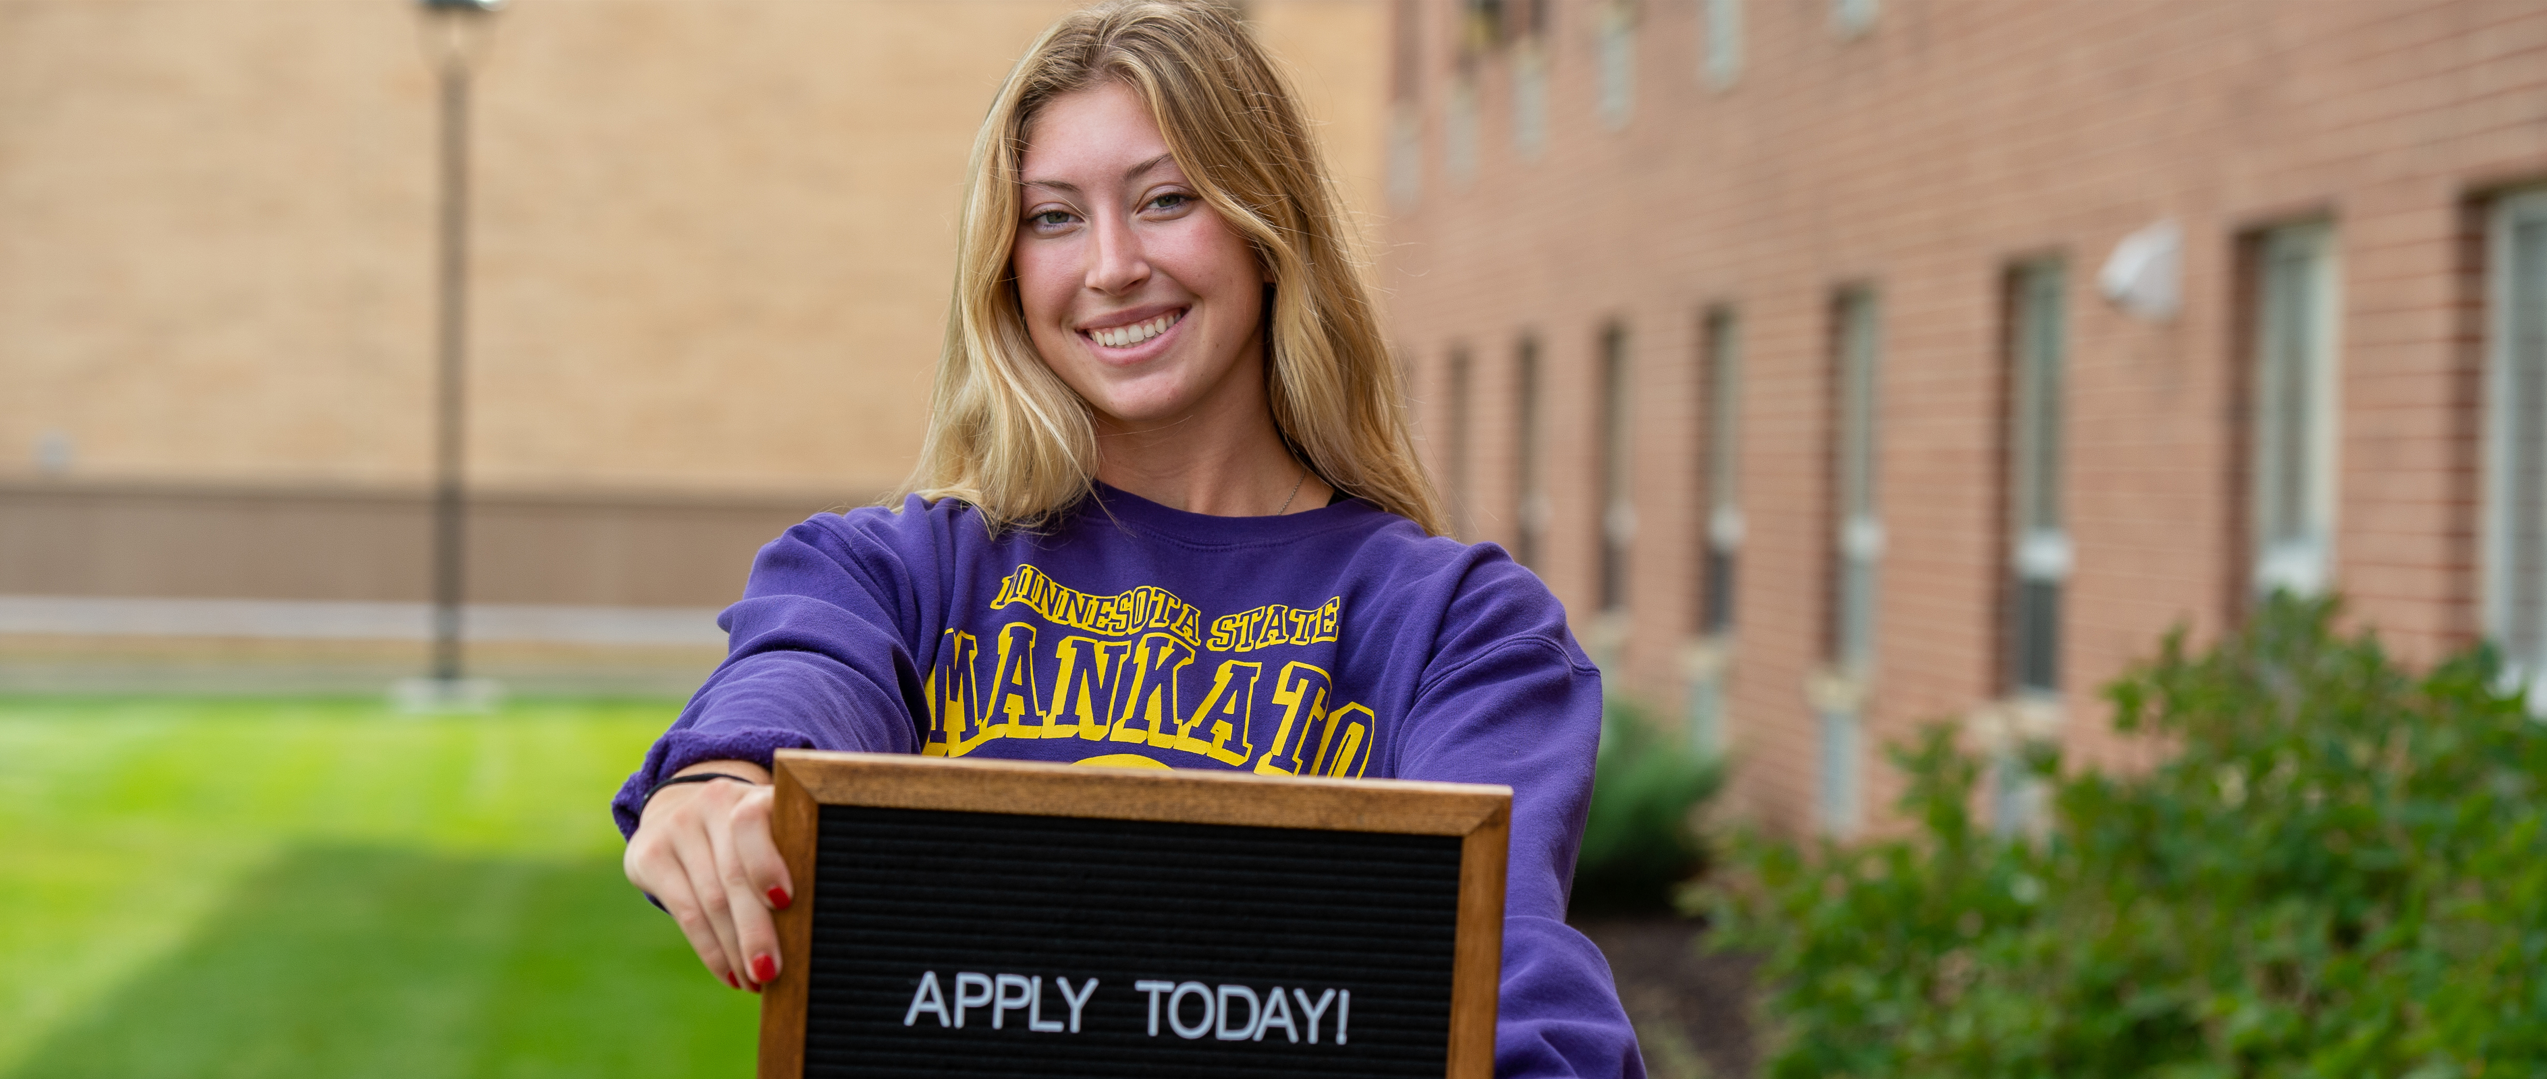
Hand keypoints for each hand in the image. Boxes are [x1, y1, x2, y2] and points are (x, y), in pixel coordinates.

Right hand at [623, 759, 794, 991]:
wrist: (682, 811)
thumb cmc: (749, 841)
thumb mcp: (771, 834)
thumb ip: (793, 862)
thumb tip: (816, 935)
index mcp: (753, 795)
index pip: (752, 822)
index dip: (767, 862)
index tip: (785, 902)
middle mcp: (713, 802)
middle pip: (734, 875)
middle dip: (756, 930)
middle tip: (773, 972)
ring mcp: (677, 826)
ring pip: (710, 901)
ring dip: (735, 950)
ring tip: (754, 982)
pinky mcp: (648, 854)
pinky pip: (685, 912)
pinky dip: (711, 950)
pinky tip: (729, 974)